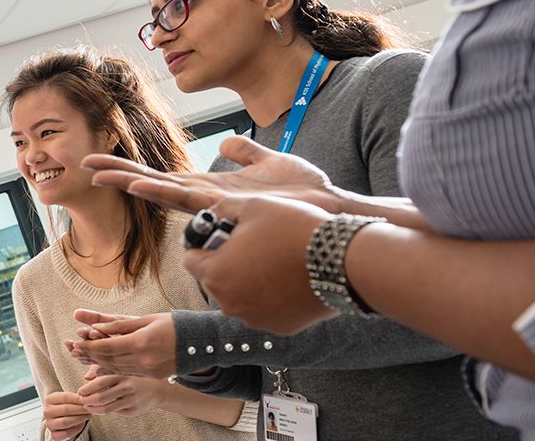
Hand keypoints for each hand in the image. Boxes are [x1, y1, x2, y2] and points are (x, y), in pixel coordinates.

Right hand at [42, 391, 91, 440]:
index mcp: (49, 399)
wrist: (63, 421)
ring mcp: (49, 424)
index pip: (65, 397)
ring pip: (65, 422)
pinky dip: (76, 429)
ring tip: (88, 415)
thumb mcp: (70, 400)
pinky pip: (67, 433)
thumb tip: (85, 398)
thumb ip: (75, 398)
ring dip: (80, 418)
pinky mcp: (54, 435)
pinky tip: (82, 424)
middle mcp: (47, 412)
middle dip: (80, 409)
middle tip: (90, 409)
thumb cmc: (68, 407)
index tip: (87, 400)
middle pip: (65, 409)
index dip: (77, 399)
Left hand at [66, 310, 178, 378]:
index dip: (89, 345)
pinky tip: (104, 363)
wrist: (203, 342)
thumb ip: (121, 325)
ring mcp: (149, 370)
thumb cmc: (175, 324)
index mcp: (141, 342)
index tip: (77, 342)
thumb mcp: (147, 319)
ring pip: (116, 368)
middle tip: (76, 349)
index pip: (107, 346)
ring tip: (86, 356)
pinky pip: (127, 373)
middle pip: (108, 359)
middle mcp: (143, 360)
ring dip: (99, 362)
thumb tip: (97, 328)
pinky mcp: (153, 375)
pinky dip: (113, 368)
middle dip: (90, 354)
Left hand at [76, 370, 172, 415]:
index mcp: (122, 375)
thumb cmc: (132, 379)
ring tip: (88, 407)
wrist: (155, 390)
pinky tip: (100, 408)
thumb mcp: (119, 371)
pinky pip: (115, 412)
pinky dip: (104, 411)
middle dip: (88, 401)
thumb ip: (102, 372)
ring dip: (94, 409)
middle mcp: (127, 387)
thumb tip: (86, 377)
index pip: (101, 382)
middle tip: (82, 401)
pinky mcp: (133, 411)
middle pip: (101, 397)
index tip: (80, 392)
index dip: (88, 388)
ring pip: (107, 408)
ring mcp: (131, 400)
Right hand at [82, 135, 344, 213]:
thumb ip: (247, 153)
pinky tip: (138, 184)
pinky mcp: (223, 204)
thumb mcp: (271, 162)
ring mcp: (212, 203)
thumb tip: (228, 143)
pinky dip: (159, 190)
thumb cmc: (305, 193)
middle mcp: (205, 200)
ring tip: (100, 172)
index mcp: (211, 190)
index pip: (165, 180)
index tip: (108, 163)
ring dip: (129, 181)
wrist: (329, 212)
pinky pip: (184, 197)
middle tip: (86, 164)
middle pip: (152, 184)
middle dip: (119, 174)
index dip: (135, 171)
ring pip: (160, 190)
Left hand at [185, 195, 337, 334]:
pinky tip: (289, 278)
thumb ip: (220, 209)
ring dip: (248, 281)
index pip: (191, 258)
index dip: (203, 243)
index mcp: (214, 274)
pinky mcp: (279, 327)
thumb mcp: (251, 205)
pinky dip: (271, 296)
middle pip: (214, 279)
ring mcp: (254, 319)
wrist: (343, 260)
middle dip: (226, 262)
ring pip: (240, 296)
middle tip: (251, 245)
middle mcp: (229, 303)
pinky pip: (266, 310)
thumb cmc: (294, 229)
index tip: (220, 235)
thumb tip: (209, 216)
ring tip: (273, 259)